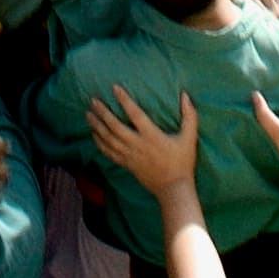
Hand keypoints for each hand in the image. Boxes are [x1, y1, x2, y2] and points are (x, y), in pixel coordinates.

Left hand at [84, 79, 202, 215]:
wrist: (173, 189)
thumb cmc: (182, 162)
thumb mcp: (189, 138)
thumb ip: (189, 116)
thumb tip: (185, 94)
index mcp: (152, 136)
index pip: (135, 114)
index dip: (124, 100)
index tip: (114, 88)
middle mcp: (138, 145)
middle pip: (115, 127)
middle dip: (103, 113)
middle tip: (93, 100)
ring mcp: (130, 156)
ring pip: (109, 139)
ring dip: (97, 126)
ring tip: (88, 114)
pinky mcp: (127, 165)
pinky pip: (109, 153)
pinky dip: (100, 143)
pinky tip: (94, 134)